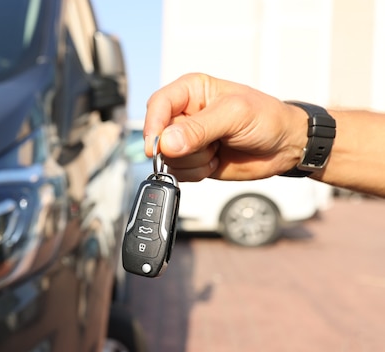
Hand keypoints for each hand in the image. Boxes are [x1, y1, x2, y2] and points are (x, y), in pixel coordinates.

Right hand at [143, 73, 307, 180]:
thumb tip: (166, 143)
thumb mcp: (235, 115)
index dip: (153, 126)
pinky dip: (197, 172)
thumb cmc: (267, 119)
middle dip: (185, 147)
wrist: (284, 146)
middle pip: (160, 136)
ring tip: (217, 150)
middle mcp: (184, 114)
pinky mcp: (191, 160)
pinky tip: (215, 161)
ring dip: (194, 161)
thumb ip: (199, 129)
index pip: (158, 105)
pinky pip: (179, 172)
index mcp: (191, 91)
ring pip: (168, 158)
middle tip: (212, 142)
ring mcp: (186, 140)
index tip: (157, 147)